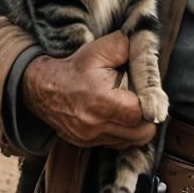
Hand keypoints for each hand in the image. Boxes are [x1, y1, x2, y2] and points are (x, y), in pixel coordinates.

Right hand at [21, 32, 158, 148]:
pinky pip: (116, 144)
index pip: (140, 113)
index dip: (149, 102)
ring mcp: (90, 138)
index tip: (147, 92)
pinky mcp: (86, 144)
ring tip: (128, 108)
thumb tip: (147, 53)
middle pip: (141, 133)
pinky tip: (116, 116)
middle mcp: (96, 125)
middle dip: (146, 117)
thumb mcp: (101, 49)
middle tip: (141, 101)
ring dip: (135, 126)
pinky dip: (121, 132)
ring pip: (131, 141)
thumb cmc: (75, 68)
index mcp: (102, 101)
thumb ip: (127, 48)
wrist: (44, 88)